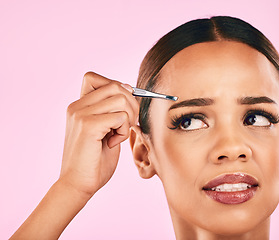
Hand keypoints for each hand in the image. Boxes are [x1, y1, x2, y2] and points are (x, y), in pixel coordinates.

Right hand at [59, 72, 138, 196]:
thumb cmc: (94, 161)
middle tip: (127, 125)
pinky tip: (113, 144)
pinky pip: (121, 117)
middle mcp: (77, 106)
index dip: (115, 88)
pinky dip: (124, 132)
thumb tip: (130, 89)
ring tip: (117, 135)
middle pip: (115, 85)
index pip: (96, 77)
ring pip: (121, 99)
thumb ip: (111, 109)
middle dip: (131, 104)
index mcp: (78, 105)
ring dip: (128, 119)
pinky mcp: (88, 126)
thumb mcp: (105, 129)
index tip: (122, 109)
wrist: (78, 185)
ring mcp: (80, 114)